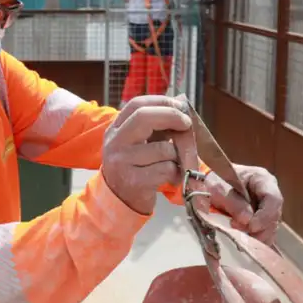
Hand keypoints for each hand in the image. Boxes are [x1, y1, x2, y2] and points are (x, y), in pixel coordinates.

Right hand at [101, 95, 199, 214]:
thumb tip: (181, 107)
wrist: (119, 200)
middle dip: (171, 116)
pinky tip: (171, 177)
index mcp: (116, 129)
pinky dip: (175, 173)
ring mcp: (122, 162)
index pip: (137, 104)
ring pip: (162, 148)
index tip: (180, 107)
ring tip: (173, 162)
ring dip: (176, 155)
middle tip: (186, 124)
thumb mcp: (136, 143)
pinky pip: (166, 169)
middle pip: (144, 117)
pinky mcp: (134, 181)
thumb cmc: (135, 167)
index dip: (161, 101)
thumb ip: (153, 126)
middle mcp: (115, 143)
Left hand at [205, 165, 282, 244]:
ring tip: (238, 236)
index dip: (265, 215)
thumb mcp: (220, 189)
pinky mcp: (260, 221)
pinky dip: (253, 240)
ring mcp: (266, 209)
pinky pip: (263, 234)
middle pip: (273, 216)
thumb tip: (247, 220)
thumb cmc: (215, 180)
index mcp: (262, 180)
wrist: (209, 184)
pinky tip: (242, 241)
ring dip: (256, 236)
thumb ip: (234, 203)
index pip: (273, 199)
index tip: (251, 226)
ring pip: (270, 228)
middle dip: (259, 229)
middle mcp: (268, 195)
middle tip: (238, 230)